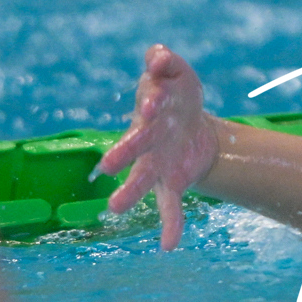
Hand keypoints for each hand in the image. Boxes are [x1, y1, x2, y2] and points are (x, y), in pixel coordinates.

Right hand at [95, 45, 218, 249]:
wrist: (193, 127)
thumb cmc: (179, 97)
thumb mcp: (178, 74)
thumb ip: (165, 62)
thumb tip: (159, 56)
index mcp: (150, 113)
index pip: (148, 109)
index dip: (151, 105)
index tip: (153, 106)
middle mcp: (147, 141)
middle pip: (133, 147)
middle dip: (123, 153)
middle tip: (108, 165)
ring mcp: (156, 164)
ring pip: (141, 179)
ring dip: (129, 192)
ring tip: (114, 208)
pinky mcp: (171, 183)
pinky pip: (169, 206)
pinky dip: (170, 224)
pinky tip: (169, 245)